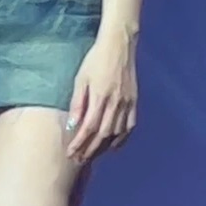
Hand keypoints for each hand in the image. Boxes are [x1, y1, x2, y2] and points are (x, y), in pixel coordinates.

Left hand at [65, 29, 137, 163]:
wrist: (119, 45)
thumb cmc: (95, 59)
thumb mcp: (81, 78)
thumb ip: (78, 102)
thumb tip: (72, 125)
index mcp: (100, 96)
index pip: (89, 127)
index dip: (79, 143)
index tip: (70, 153)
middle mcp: (115, 102)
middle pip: (102, 135)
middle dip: (89, 150)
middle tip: (78, 160)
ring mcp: (127, 103)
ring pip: (116, 133)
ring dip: (103, 147)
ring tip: (92, 155)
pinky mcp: (134, 101)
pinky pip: (130, 126)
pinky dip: (122, 138)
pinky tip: (113, 145)